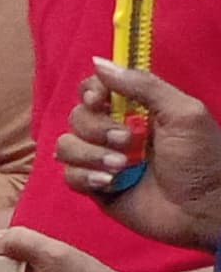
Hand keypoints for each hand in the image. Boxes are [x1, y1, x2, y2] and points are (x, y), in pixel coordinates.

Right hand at [54, 60, 220, 249]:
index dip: (90, 92)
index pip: (95, 90)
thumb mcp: (183, 112)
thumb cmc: (201, 159)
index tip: (100, 101)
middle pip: (77, 117)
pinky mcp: (95, 188)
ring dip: (91, 155)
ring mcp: (102, 160)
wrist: (204, 209)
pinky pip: (69, 175)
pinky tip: (110, 184)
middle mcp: (115, 131)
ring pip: (67, 146)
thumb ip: (143, 85)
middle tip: (128, 142)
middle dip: (97, 129)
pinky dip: (85, 177)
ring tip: (122, 168)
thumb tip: (98, 62)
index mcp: (136, 109)